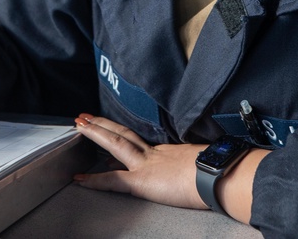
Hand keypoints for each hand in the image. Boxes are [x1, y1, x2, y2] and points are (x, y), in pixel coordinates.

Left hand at [72, 113, 207, 209]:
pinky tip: (80, 179)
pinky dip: (95, 180)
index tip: (109, 130)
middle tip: (85, 116)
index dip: (123, 135)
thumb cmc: (218, 170)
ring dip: (96, 133)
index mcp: (169, 152)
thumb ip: (194, 163)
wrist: (219, 173)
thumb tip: (201, 165)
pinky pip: (113, 180)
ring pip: (115, 144)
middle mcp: (155, 154)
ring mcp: (146, 165)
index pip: (140, 141)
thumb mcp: (203, 161)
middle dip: (103, 125)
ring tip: (79, 125)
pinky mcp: (142, 181)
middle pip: (124, 134)